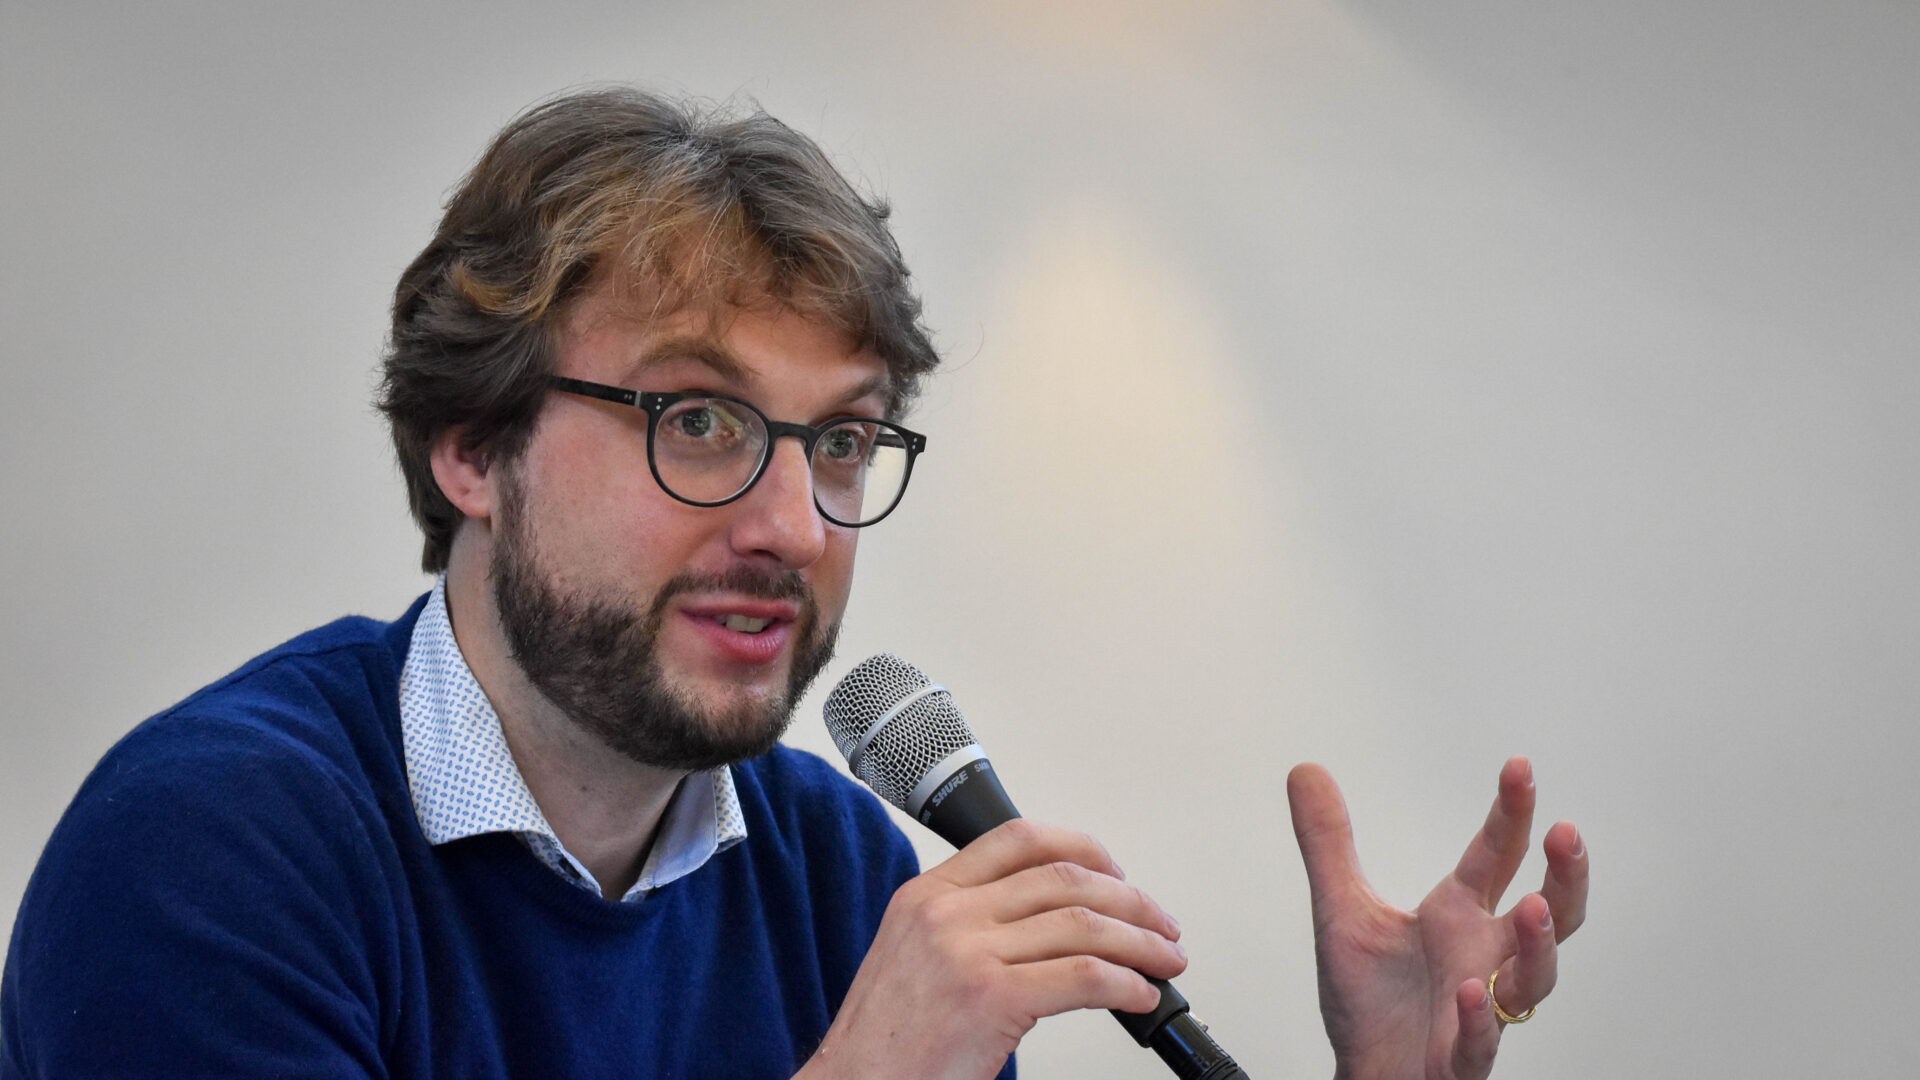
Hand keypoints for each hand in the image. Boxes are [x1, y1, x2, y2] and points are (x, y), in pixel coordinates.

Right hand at [800, 818, 1186, 1079]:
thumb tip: (1051, 923)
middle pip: (1064, 879)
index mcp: (928, 894)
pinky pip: (1083, 977)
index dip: (1083, 849)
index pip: (1019, 840)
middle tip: (1160, 925)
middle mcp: (947, 913)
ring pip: (1083, 925)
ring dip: (1140, 943)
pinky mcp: (990, 998)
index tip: (1116, 872)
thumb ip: (969, 926)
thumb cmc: (886, 1043)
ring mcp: (967, 952)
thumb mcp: (915, 957)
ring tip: (1164, 961)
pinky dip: (1126, 984)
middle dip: (1129, 900)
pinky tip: (1138, 996)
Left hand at [1287, 757, 1588, 1079]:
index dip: (1513, 813)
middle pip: (1549, 914)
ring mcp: (1482, 1008)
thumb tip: (1307, 771)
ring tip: (1536, 910)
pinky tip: (1471, 992)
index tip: (1518, 768)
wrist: (1365, 1076)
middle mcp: (1483, 956)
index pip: (1497, 855)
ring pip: (1533, 979)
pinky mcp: (1461, 1057)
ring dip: (1539, 946)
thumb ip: (1328, 843)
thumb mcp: (1341, 909)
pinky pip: (1480, 1041)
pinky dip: (1480, 1019)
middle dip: (1565, 876)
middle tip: (1567, 835)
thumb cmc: (1370, 1003)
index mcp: (1458, 915)